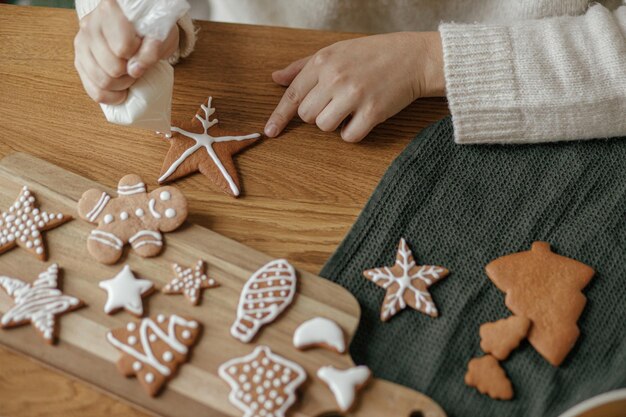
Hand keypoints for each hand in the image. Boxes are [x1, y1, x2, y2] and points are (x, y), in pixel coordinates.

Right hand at [73, 0, 178, 104]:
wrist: (138, 27)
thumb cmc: (151, 29)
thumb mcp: (162, 35)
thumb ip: (151, 51)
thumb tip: (135, 70)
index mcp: (111, 10)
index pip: (123, 47)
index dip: (138, 55)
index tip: (142, 50)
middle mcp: (90, 25)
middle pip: (111, 67)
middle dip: (130, 74)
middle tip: (138, 66)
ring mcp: (81, 43)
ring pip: (101, 81)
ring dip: (121, 85)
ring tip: (130, 75)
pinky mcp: (79, 61)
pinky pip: (93, 91)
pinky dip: (111, 96)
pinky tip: (121, 89)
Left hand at [265, 32, 444, 141]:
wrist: (414, 57)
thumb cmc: (374, 54)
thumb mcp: (336, 51)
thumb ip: (303, 67)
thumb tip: (276, 78)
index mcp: (324, 61)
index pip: (293, 94)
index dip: (279, 116)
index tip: (270, 132)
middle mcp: (335, 77)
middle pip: (307, 116)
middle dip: (318, 114)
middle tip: (337, 102)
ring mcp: (354, 95)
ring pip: (325, 127)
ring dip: (336, 123)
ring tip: (352, 107)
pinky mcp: (372, 112)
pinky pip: (349, 137)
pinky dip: (354, 132)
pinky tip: (363, 117)